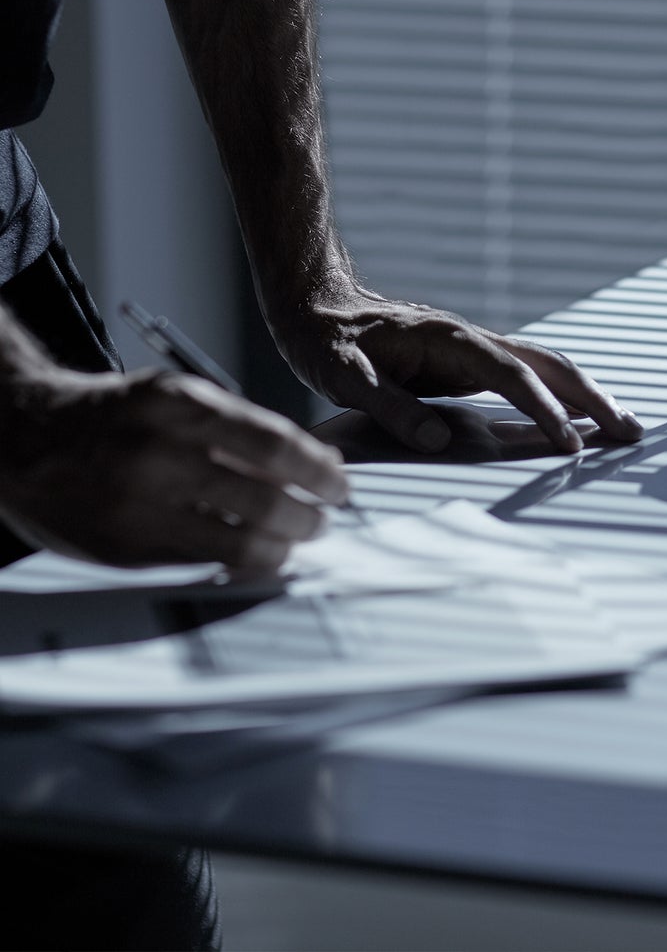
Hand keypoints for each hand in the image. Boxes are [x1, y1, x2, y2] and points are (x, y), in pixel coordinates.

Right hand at [0, 367, 349, 570]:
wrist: (23, 437)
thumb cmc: (116, 417)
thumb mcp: (174, 399)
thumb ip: (237, 430)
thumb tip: (311, 465)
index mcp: (177, 405)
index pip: (274, 442)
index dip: (318, 470)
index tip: (339, 484)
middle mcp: (157, 454)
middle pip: (264, 498)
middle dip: (309, 516)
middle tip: (323, 519)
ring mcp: (138, 506)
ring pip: (238, 542)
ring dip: (283, 547)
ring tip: (296, 540)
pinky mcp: (125, 549)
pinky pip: (201, 563)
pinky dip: (240, 563)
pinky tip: (256, 556)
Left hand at [274, 282, 645, 455]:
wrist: (317, 301)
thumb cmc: (326, 339)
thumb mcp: (344, 376)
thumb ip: (392, 407)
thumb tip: (441, 442)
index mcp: (450, 341)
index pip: (512, 378)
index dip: (545, 411)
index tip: (571, 444)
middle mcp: (473, 340)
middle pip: (550, 365)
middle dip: (594, 398)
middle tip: (632, 432)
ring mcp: (475, 350)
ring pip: (546, 367)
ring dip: (587, 394)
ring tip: (623, 425)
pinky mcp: (470, 361)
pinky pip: (528, 376)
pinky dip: (562, 393)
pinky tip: (577, 413)